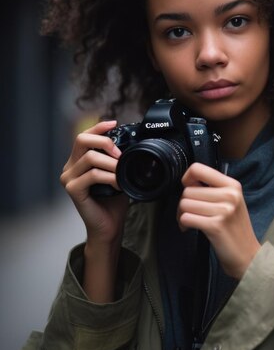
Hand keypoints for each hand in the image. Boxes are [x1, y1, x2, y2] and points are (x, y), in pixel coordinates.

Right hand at [60, 120, 128, 244]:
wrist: (109, 226)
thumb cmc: (113, 202)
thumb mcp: (116, 174)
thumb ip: (116, 159)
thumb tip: (129, 143)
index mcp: (78, 162)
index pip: (84, 136)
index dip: (98, 127)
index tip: (113, 122)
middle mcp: (70, 167)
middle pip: (81, 140)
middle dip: (104, 141)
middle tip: (120, 154)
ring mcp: (69, 178)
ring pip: (90, 158)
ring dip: (111, 163)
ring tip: (122, 172)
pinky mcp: (73, 189)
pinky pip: (92, 175)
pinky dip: (109, 177)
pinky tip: (118, 184)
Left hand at [178, 163, 260, 278]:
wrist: (248, 256)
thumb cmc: (235, 230)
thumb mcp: (231, 202)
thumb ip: (213, 189)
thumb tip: (188, 181)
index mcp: (232, 185)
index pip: (198, 168)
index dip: (187, 178)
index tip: (189, 189)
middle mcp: (230, 195)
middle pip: (188, 190)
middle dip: (184, 204)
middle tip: (191, 214)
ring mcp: (224, 210)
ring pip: (185, 204)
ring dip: (181, 215)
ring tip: (192, 221)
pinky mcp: (215, 226)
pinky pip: (186, 218)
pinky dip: (184, 224)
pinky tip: (190, 229)